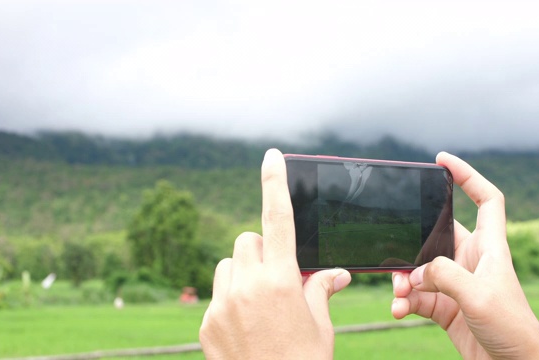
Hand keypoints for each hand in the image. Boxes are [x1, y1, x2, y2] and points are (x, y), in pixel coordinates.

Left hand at [199, 149, 351, 359]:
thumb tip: (333, 273)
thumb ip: (320, 289)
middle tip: (279, 277)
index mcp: (282, 281)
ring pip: (228, 265)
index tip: (271, 155)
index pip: (279, 219)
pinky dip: (231, 298)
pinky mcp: (206, 323)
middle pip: (248, 240)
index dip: (275, 182)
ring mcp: (221, 305)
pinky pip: (217, 293)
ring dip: (244, 272)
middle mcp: (247, 287)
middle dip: (264, 250)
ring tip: (260, 302)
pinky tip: (245, 326)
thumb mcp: (320, 326)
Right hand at [391, 152, 538, 358]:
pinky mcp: (446, 307)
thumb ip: (444, 275)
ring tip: (398, 293)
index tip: (442, 161)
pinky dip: (404, 302)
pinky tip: (398, 310)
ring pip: (419, 268)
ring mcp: (456, 284)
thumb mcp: (478, 296)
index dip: (468, 176)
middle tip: (394, 251)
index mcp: (489, 247)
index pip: (486, 199)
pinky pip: (416, 296)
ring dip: (403, 279)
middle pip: (435, 235)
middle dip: (411, 243)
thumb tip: (414, 272)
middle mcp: (471, 261)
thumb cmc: (513, 328)